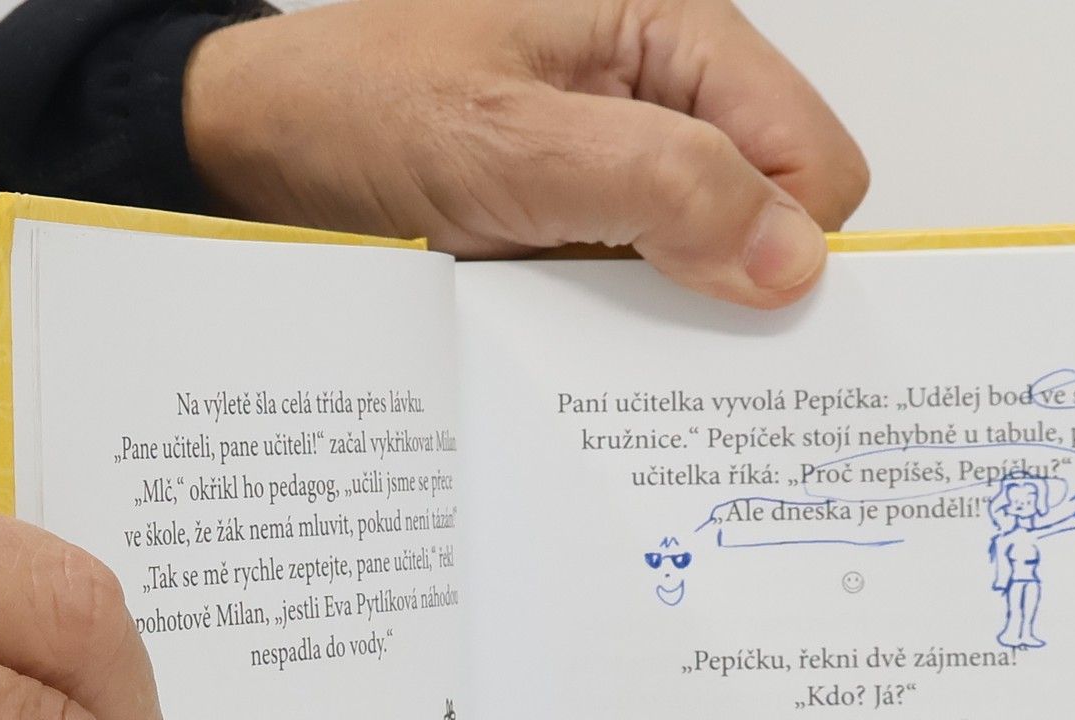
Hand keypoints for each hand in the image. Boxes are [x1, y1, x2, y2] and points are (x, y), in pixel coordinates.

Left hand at [183, 0, 867, 308]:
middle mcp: (670, 93)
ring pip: (724, 266)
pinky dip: (628, 327)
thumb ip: (661, 188)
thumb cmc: (361, 106)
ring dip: (674, 315)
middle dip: (734, 285)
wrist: (260, 144)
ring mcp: (634, 162)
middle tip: (643, 325)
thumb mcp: (512, 145)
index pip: (813, 161)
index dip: (784, 243)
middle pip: (781, 216)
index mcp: (676, 31)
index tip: (721, 306)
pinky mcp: (595, 220)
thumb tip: (791, 259)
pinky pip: (657, 290)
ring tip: (588, 323)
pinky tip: (575, 334)